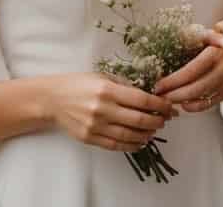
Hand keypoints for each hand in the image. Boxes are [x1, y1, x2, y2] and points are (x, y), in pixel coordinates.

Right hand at [43, 73, 175, 152]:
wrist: (52, 99)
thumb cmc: (79, 84)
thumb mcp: (102, 76)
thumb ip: (124, 85)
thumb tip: (148, 94)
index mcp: (108, 90)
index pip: (142, 100)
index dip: (160, 105)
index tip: (170, 107)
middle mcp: (102, 109)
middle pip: (139, 119)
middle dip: (157, 121)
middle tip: (165, 120)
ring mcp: (95, 126)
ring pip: (129, 135)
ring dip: (146, 134)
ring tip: (154, 131)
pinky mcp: (89, 138)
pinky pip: (115, 145)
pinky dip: (131, 145)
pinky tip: (140, 141)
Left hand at [155, 35, 222, 112]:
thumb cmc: (214, 39)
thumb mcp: (204, 33)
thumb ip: (189, 35)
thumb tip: (167, 39)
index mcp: (215, 52)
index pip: (191, 71)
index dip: (173, 81)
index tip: (158, 85)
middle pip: (196, 88)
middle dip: (175, 95)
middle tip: (159, 96)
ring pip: (203, 98)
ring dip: (182, 101)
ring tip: (167, 100)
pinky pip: (210, 104)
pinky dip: (194, 106)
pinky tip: (183, 104)